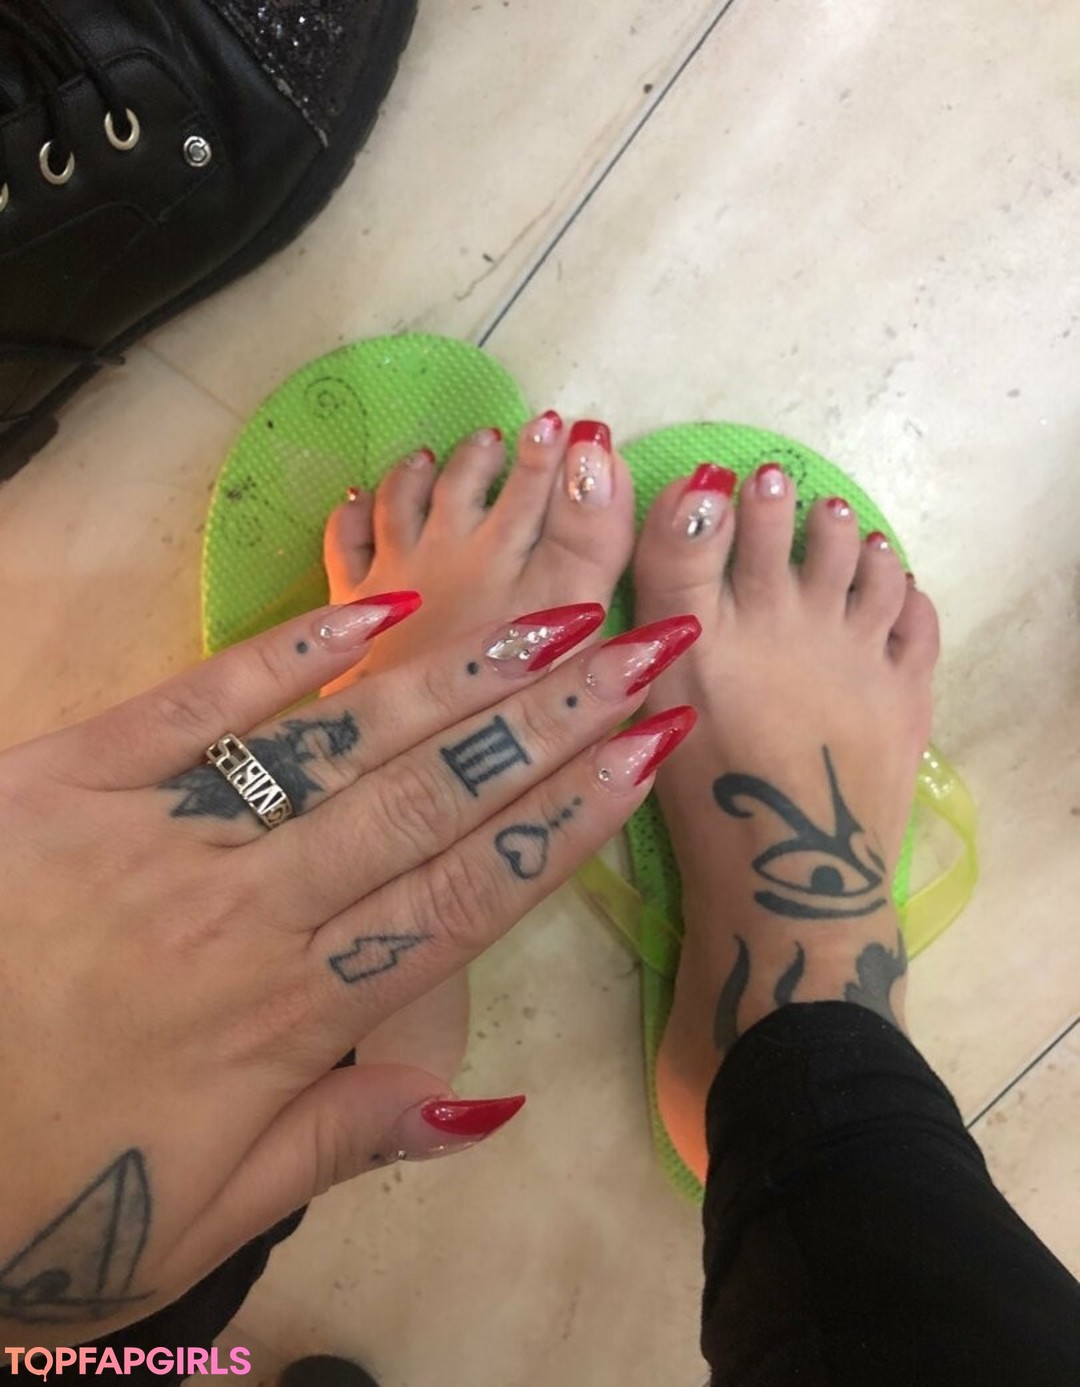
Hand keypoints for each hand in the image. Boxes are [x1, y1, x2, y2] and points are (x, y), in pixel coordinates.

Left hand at [0, 593, 697, 1345]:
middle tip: (646, 648)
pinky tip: (375, 609)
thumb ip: (347, 1144)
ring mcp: (160, 833)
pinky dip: (288, 654)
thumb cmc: (42, 1196)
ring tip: (554, 622)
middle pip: (431, 802)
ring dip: (456, 680)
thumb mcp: (205, 1215)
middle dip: (554, 723)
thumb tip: (492, 1104)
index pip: (465, 897)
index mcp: (287, 1017)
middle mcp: (246, 911)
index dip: (571, 821)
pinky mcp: (71, 777)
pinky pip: (198, 707)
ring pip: (339, 746)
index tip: (653, 752)